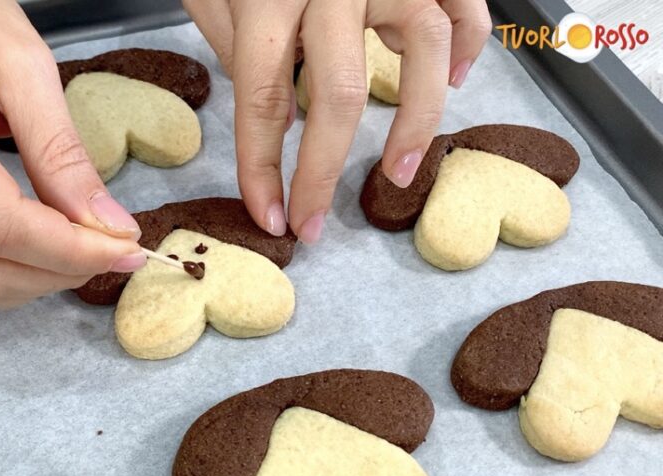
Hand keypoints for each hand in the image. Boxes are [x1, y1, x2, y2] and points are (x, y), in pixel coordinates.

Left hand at [184, 0, 491, 242]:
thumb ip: (235, 37)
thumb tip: (273, 108)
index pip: (262, 97)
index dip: (262, 167)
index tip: (268, 217)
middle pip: (337, 95)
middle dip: (324, 173)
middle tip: (316, 224)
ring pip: (425, 50)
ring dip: (416, 123)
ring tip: (398, 173)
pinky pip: (466, 6)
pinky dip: (471, 47)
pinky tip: (457, 83)